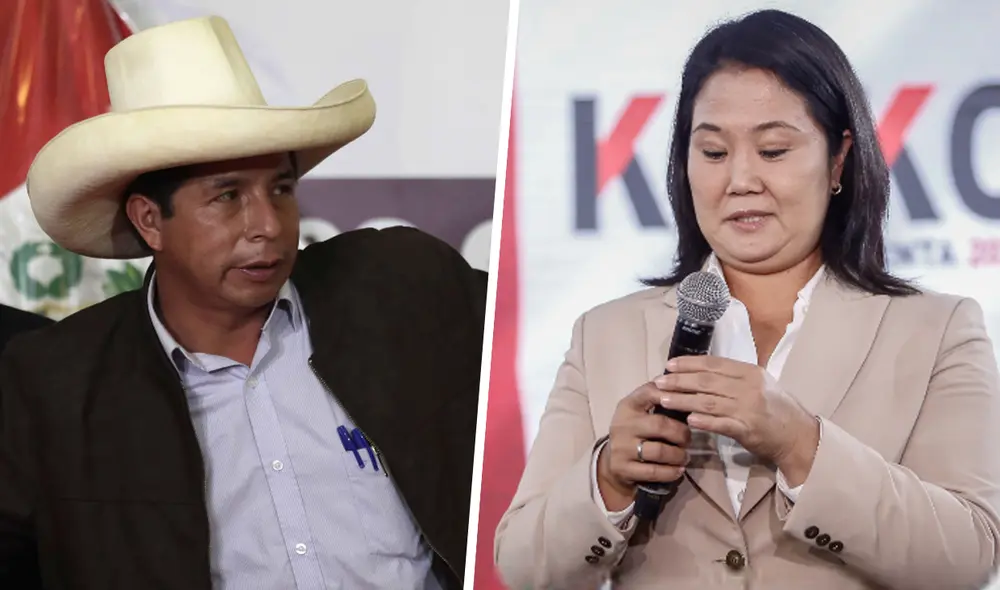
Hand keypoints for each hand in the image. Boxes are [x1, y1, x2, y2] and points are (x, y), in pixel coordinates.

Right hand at [596, 381, 691, 511]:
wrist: (613, 462)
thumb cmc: (635, 432)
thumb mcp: (640, 412)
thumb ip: (659, 400)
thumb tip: (689, 389)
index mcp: (628, 405)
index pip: (650, 392)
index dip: (672, 396)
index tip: (689, 403)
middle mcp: (622, 424)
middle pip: (660, 425)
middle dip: (681, 433)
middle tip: (688, 439)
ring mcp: (621, 448)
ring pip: (659, 451)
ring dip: (678, 455)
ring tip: (685, 456)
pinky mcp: (623, 468)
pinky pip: (654, 471)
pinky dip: (671, 472)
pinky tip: (678, 469)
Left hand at [657, 355, 819, 484]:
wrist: (798, 435)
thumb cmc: (776, 407)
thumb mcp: (759, 383)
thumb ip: (734, 377)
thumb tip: (701, 371)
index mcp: (750, 372)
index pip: (713, 364)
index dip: (689, 363)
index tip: (669, 365)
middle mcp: (748, 387)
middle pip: (706, 381)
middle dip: (679, 381)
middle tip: (659, 382)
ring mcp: (748, 408)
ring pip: (708, 402)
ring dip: (683, 401)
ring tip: (664, 400)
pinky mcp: (748, 429)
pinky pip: (721, 424)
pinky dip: (704, 421)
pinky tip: (689, 420)